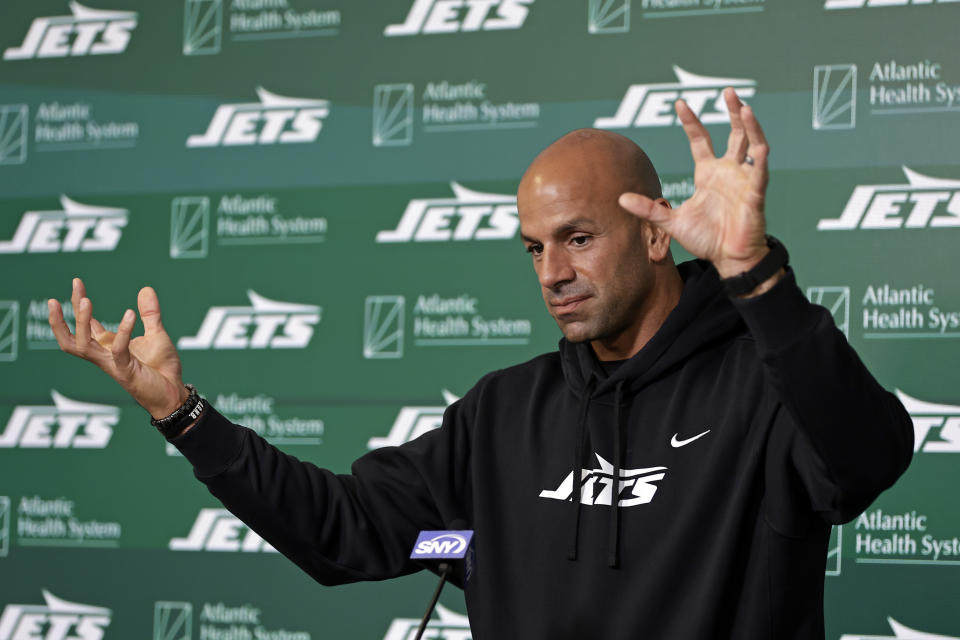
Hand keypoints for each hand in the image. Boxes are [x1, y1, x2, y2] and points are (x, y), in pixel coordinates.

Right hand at [48, 278, 187, 418]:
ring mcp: (113, 364)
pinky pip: (119, 351)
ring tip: (85, 300)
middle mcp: (105, 356)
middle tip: (62, 295)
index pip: (86, 324)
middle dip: (61, 319)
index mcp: (108, 347)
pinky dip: (122, 332)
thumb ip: (150, 314)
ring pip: (84, 346)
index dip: (78, 304)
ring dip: (81, 323)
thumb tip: (146, 288)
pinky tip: (130, 314)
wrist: (175, 394)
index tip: (76, 282)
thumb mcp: (157, 335)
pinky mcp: (126, 371)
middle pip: (72, 338)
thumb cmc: (162, 369)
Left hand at [619, 87, 771, 279]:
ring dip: (750, 127)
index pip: (700, 140)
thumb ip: (648, 209)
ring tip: (744, 108)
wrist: (727, 259)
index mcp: (708, 174)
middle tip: (728, 91)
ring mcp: (743, 181)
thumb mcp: (671, 222)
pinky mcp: (755, 195)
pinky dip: (760, 161)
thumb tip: (620, 199)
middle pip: (734, 134)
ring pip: (751, 146)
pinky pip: (760, 174)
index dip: (691, 122)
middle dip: (732, 112)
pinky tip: (760, 146)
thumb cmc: (706, 239)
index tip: (680, 104)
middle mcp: (728, 172)